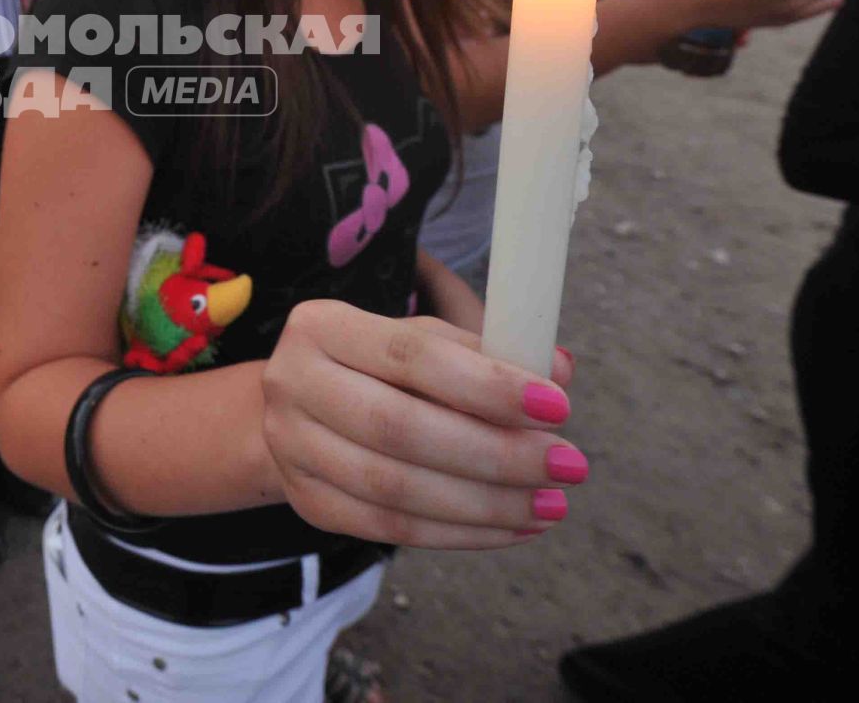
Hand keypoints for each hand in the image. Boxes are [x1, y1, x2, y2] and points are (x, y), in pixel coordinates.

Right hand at [261, 301, 582, 549]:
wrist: (300, 409)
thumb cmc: (378, 368)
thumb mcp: (421, 341)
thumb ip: (485, 353)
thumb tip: (558, 371)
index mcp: (322, 325)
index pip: (410, 353)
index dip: (487, 384)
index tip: (558, 406)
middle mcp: (293, 382)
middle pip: (399, 428)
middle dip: (496, 453)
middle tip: (567, 464)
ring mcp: (291, 447)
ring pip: (394, 487)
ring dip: (487, 503)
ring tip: (550, 504)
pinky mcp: (307, 501)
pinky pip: (390, 528)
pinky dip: (460, 533)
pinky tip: (512, 527)